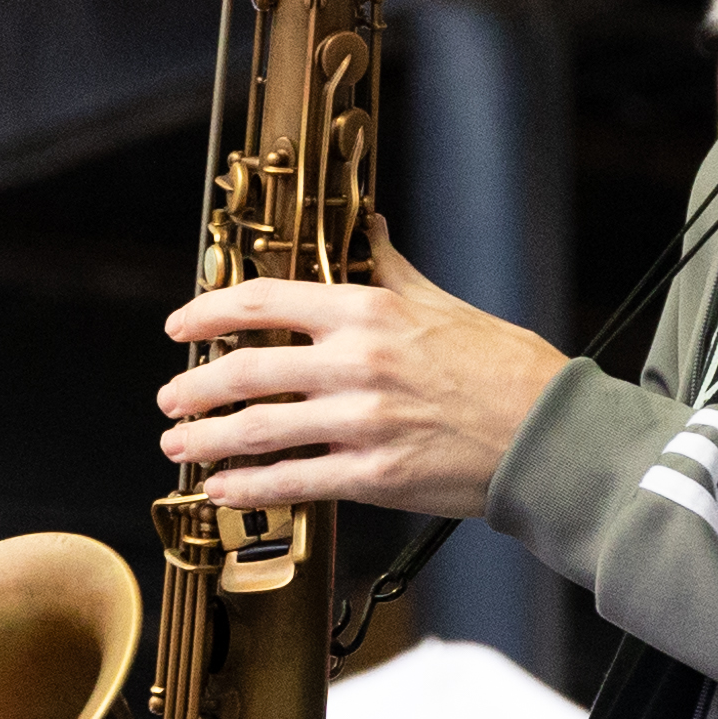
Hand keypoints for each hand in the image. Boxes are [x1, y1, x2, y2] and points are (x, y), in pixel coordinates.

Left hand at [158, 241, 566, 520]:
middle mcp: (356, 362)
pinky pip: (292, 481)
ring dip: (206, 440)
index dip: (207, 312)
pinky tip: (221, 490)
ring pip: (257, 430)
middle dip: (194, 388)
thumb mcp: (441, 304)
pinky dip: (247, 488)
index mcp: (368, 311)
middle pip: (246, 370)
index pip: (263, 301)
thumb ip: (390, 269)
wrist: (547, 434)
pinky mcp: (373, 474)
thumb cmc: (502, 366)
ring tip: (178, 447)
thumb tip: (369, 229)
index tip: (179, 328)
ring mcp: (362, 421)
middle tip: (170, 400)